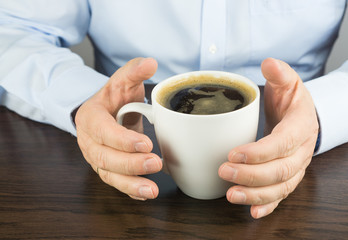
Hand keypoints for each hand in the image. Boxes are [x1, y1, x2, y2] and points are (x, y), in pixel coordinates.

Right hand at [75, 57, 162, 199]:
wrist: (104, 112)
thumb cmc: (113, 98)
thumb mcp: (121, 81)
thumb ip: (134, 71)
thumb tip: (151, 62)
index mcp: (91, 118)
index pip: (103, 131)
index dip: (122, 140)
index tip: (145, 143)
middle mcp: (90, 141)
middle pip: (105, 157)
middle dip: (130, 164)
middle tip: (155, 163)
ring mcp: (97, 157)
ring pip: (109, 175)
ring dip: (130, 184)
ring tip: (151, 190)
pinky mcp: (106, 168)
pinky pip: (115, 182)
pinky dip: (129, 190)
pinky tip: (145, 194)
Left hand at [219, 58, 318, 217]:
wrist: (302, 118)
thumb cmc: (291, 101)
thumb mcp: (288, 83)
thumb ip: (280, 73)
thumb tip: (268, 63)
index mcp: (300, 127)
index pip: (281, 144)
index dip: (259, 152)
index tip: (233, 153)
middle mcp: (301, 152)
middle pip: (280, 170)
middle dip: (251, 175)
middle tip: (224, 172)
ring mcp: (296, 168)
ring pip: (280, 188)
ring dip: (255, 194)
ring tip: (231, 195)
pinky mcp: (287, 177)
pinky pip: (280, 196)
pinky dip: (267, 205)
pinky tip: (252, 212)